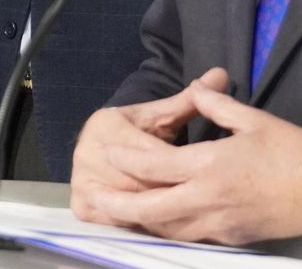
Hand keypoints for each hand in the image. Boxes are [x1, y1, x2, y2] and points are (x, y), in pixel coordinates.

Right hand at [71, 67, 227, 225]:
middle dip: (167, 193)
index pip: (148, 153)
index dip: (177, 166)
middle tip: (200, 203)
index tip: (205, 175)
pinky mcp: (79, 204)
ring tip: (185, 217)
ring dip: (154, 214)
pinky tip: (159, 226)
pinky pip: (111, 220)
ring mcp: (80, 180)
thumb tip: (221, 74)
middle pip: (136, 182)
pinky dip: (135, 225)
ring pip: (126, 204)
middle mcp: (86, 152)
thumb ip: (190, 100)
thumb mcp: (162, 116)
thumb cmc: (140, 131)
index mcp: (106, 125)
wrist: (105, 146)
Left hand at [79, 72, 301, 244]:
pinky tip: (160, 222)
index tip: (106, 154)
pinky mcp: (233, 237)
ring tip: (118, 211)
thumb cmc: (297, 152)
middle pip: (151, 206)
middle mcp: (209, 197)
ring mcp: (220, 223)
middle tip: (93, 196)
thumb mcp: (255, 119)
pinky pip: (191, 236)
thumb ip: (217, 105)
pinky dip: (170, 230)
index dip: (127, 160)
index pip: (155, 165)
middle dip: (119, 203)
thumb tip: (197, 89)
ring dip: (141, 220)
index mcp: (212, 164)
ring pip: (168, 227)